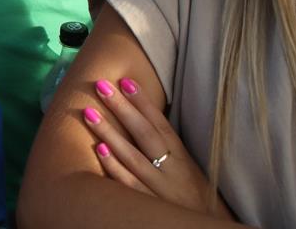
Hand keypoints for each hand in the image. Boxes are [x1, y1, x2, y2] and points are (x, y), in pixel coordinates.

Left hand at [84, 77, 231, 217]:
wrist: (205, 228)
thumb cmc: (190, 194)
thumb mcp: (185, 167)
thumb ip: (165, 145)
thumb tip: (138, 113)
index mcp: (182, 158)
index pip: (161, 125)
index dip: (144, 103)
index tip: (126, 80)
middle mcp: (172, 171)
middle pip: (146, 135)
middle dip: (123, 109)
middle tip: (101, 85)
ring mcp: (161, 190)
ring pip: (134, 158)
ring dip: (110, 134)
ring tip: (90, 113)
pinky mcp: (150, 206)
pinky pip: (130, 185)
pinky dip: (115, 168)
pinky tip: (99, 149)